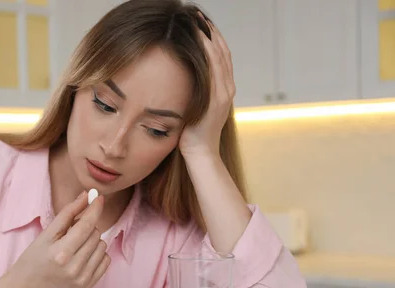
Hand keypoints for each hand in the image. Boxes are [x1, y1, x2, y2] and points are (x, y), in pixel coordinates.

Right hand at [8, 192, 109, 287]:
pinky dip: (97, 254)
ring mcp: (83, 279)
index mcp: (61, 253)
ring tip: (75, 246)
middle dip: (86, 227)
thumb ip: (67, 214)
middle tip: (71, 232)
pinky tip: (82, 256)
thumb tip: (86, 196)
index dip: (94, 209)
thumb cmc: (33, 259)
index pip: (86, 225)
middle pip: (95, 234)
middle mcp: (74, 267)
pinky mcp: (89, 285)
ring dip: (92, 240)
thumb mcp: (46, 234)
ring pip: (102, 246)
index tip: (98, 198)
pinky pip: (105, 260)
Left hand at [179, 13, 235, 155]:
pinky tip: (199, 39)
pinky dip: (208, 51)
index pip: (220, 56)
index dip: (212, 37)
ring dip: (208, 36)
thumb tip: (180, 77)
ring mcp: (224, 93)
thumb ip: (193, 91)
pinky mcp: (217, 98)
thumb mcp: (194, 106)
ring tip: (197, 20)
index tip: (200, 22)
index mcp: (223, 89)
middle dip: (210, 31)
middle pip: (222, 51)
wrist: (200, 153)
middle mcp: (227, 88)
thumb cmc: (191, 132)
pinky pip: (214, 69)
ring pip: (219, 56)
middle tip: (197, 14)